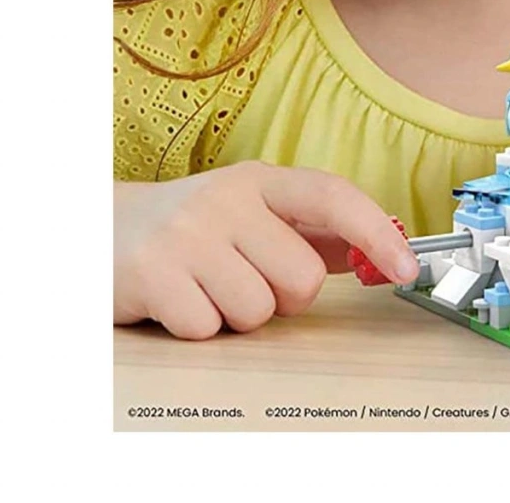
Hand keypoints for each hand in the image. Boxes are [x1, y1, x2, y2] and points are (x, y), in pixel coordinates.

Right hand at [114, 161, 418, 339]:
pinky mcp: (151, 274)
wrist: (103, 229)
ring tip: (208, 286)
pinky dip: (198, 327)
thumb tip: (382, 251)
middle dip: (283, 297)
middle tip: (246, 278)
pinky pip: (209, 329)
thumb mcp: (254, 216)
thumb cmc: (196, 229)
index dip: (377, 232)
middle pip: (302, 278)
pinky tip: (178, 299)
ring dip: (238, 315)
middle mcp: (226, 199)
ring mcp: (186, 234)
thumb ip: (316, 234)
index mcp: (261, 180)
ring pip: (257, 310)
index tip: (406, 268)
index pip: (334, 196)